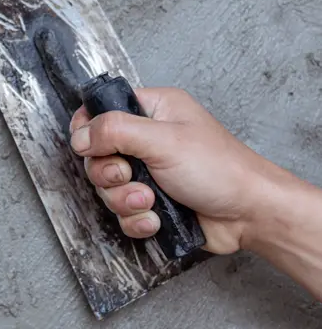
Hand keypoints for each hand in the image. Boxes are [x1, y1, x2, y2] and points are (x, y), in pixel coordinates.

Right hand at [70, 87, 275, 254]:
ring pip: (109, 187)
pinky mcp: (152, 201)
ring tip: (150, 200)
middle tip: (131, 175)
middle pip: (98, 154)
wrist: (248, 214)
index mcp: (152, 110)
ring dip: (125, 199)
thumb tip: (80, 135)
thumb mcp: (163, 140)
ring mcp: (149, 171)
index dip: (88, 128)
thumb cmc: (219, 168)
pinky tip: (156, 217)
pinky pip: (123, 212)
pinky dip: (136, 219)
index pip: (103, 109)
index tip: (88, 147)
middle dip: (110, 173)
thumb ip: (116, 131)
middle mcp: (147, 138)